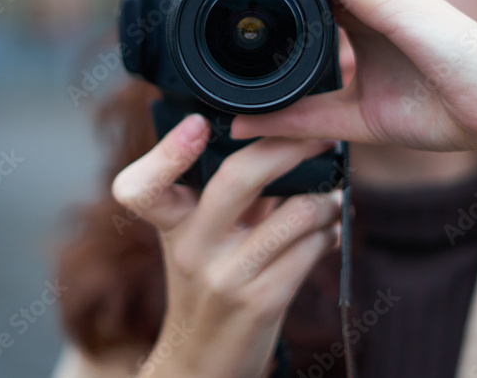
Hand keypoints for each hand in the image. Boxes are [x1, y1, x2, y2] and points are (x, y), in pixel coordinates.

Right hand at [112, 114, 342, 377]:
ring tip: (333, 194)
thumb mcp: (203, 239)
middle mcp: (190, 249)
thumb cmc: (210, 286)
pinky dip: (329, 232)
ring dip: (325, 198)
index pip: (143, 187)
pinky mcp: (260, 302)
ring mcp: (225, 277)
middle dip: (288, 149)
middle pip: (236, 179)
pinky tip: (331, 230)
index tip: (196, 123)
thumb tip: (282, 140)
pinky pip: (310, 250)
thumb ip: (230, 194)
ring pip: (293, 214)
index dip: (165, 153)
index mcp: (170, 225)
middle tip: (319, 136)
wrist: (203, 364)